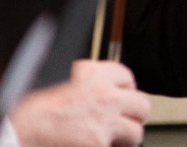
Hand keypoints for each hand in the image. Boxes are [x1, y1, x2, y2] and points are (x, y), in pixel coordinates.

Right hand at [9, 60, 148, 146]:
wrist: (17, 133)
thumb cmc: (32, 112)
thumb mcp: (60, 83)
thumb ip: (86, 83)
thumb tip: (104, 88)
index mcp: (91, 74)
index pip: (127, 76)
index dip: (124, 90)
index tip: (122, 98)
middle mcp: (103, 94)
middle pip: (141, 103)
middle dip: (132, 116)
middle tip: (122, 122)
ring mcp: (104, 120)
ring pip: (136, 130)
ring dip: (125, 137)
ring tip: (112, 140)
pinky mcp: (99, 143)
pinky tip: (98, 146)